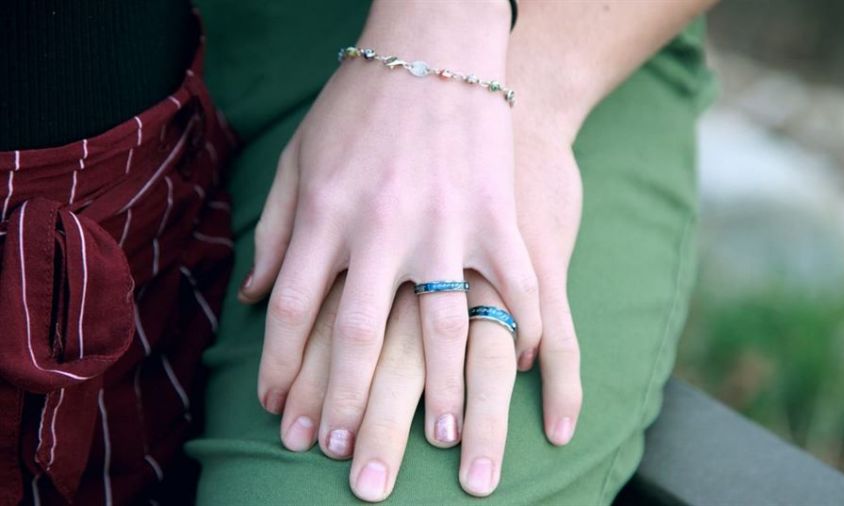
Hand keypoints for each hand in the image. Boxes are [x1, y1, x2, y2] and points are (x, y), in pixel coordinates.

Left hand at [275, 121, 582, 500]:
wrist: (432, 43)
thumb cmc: (359, 102)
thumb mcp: (299, 157)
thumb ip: (274, 229)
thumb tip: (252, 295)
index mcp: (325, 214)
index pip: (292, 314)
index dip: (283, 372)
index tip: (283, 415)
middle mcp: (380, 228)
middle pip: (359, 338)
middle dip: (349, 406)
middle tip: (346, 457)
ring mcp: (444, 223)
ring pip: (442, 328)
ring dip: (444, 394)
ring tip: (444, 442)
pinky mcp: (496, 215)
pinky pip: (515, 284)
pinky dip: (521, 328)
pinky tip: (520, 367)